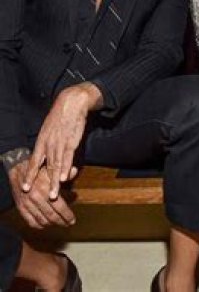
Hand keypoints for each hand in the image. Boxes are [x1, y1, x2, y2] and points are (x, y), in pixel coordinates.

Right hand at [9, 161, 76, 228]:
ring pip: (41, 220)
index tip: (73, 220)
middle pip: (51, 216)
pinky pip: (30, 221)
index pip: (59, 207)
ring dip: (51, 224)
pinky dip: (38, 225)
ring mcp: (27, 204)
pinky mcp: (21, 207)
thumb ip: (63, 174)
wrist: (18, 170)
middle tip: (68, 224)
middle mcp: (36, 199)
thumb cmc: (38, 170)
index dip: (67, 215)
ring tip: (58, 224)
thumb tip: (74, 171)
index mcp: (46, 190)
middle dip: (61, 222)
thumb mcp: (52, 170)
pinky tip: (45, 224)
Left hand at [24, 82, 101, 198]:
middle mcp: (48, 144)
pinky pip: (68, 158)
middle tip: (42, 197)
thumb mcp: (50, 129)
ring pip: (56, 166)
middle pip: (45, 167)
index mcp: (42, 141)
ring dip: (55, 181)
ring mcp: (60, 143)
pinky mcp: (71, 141)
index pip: (34, 162)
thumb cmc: (62, 116)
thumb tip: (48, 153)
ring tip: (53, 194)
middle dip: (43, 183)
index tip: (25, 188)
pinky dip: (66, 169)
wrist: (71, 103)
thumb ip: (49, 142)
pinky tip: (64, 178)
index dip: (30, 175)